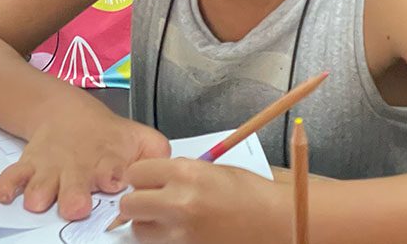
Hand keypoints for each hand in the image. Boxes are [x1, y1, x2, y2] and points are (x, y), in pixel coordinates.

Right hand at [0, 105, 168, 220]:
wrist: (65, 113)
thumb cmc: (106, 138)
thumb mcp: (139, 139)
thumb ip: (156, 154)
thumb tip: (171, 168)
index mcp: (108, 161)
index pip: (112, 171)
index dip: (112, 177)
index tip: (112, 183)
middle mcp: (78, 167)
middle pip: (75, 183)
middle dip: (74, 195)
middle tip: (76, 205)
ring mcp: (51, 168)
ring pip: (42, 183)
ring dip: (40, 193)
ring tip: (38, 200)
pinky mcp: (28, 166)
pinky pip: (12, 176)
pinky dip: (7, 184)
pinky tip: (4, 193)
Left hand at [118, 159, 288, 243]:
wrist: (276, 223)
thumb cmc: (252, 194)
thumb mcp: (213, 170)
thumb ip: (181, 172)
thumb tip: (155, 178)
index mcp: (186, 174)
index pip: (136, 173)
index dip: (141, 177)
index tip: (147, 180)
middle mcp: (178, 203)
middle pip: (130, 205)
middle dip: (138, 202)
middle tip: (151, 201)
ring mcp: (181, 234)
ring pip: (138, 231)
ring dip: (147, 224)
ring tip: (167, 220)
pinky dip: (163, 240)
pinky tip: (180, 232)